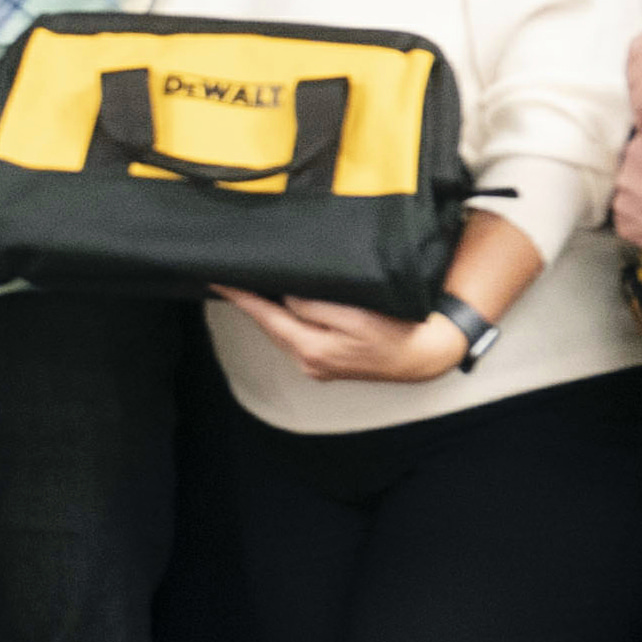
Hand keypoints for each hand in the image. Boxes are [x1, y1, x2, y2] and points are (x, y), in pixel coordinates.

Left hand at [216, 285, 467, 383]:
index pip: (265, 316)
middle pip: (270, 325)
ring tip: (250, 286)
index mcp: (312, 348)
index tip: (217, 279)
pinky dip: (286, 319)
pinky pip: (298, 335)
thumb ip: (316, 306)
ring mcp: (317, 364)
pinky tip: (282, 304)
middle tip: (229, 276)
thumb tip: (286, 297)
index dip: (240, 297)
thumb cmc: (397, 330)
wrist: (425, 356)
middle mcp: (308, 361)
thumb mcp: (357, 314)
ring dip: (267, 310)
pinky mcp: (327, 362)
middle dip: (250, 301)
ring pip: (283, 331)